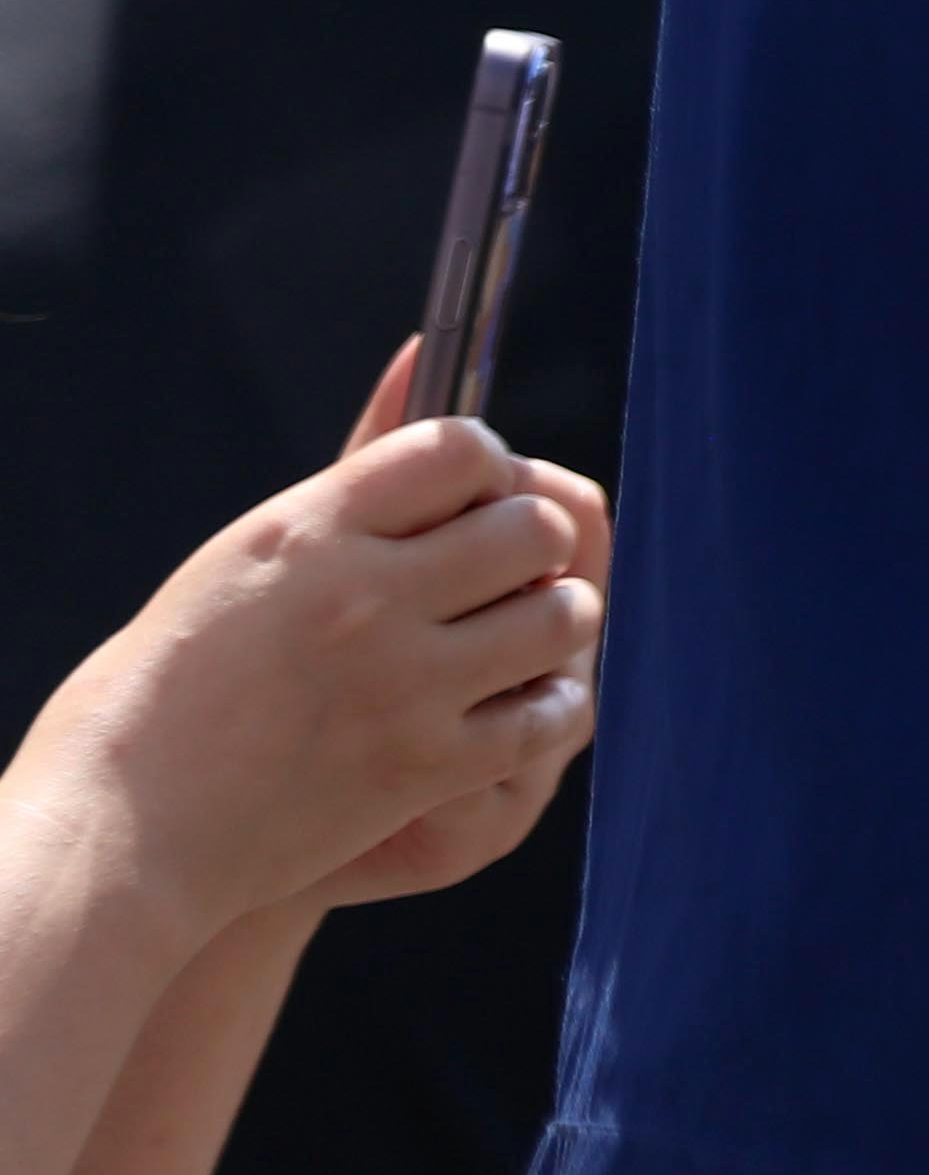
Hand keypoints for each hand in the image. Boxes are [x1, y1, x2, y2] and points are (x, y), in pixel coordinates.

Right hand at [17, 389, 602, 946]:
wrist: (120, 826)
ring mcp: (401, 683)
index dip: (487, 467)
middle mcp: (363, 596)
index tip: (472, 501)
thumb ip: (353, 474)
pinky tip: (506, 709)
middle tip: (501, 576)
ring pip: (561, 615)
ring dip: (552, 623)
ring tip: (510, 640)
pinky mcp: (425, 766)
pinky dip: (543, 708)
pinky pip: (550, 712)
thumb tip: (423, 348)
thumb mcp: (244, 556)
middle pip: (533, 526)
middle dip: (532, 544)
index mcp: (308, 531)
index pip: (462, 447)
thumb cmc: (170, 684)